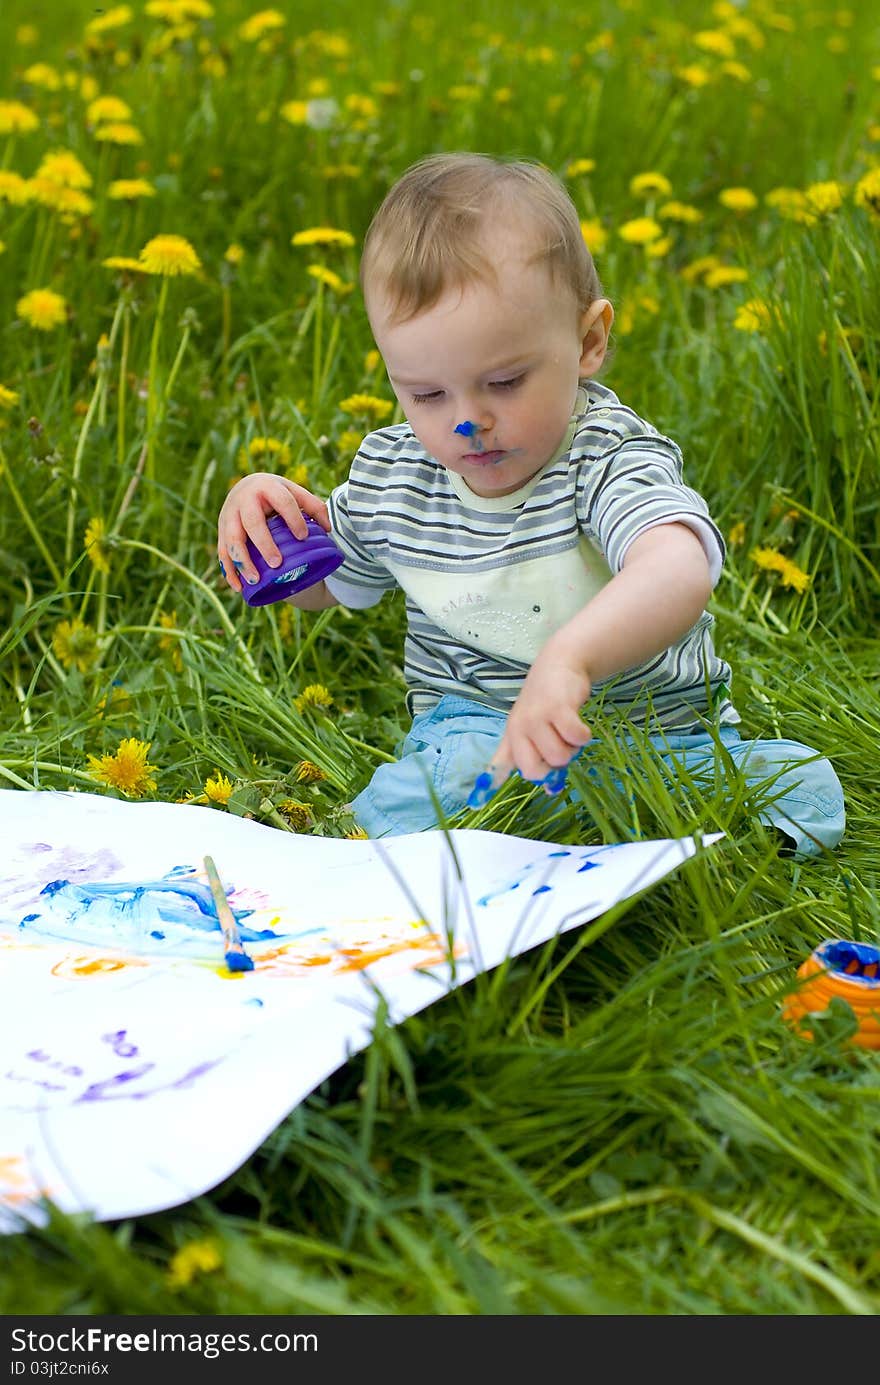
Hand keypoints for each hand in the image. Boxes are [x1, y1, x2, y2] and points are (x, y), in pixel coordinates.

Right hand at [217, 472, 329, 593]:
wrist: (247, 488)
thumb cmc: (276, 495)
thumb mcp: (295, 493)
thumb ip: (314, 507)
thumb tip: (328, 529)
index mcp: (266, 486)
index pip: (282, 501)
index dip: (293, 518)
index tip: (303, 537)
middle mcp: (244, 499)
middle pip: (252, 522)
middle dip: (263, 543)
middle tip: (277, 563)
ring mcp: (229, 515)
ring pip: (232, 540)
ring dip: (242, 561)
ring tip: (255, 580)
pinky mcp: (221, 531)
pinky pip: (222, 552)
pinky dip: (229, 571)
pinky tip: (238, 587)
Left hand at [489, 649, 591, 790]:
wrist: (559, 664)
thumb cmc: (545, 701)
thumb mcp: (531, 727)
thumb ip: (536, 757)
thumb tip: (550, 791)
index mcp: (512, 737)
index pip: (501, 765)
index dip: (493, 782)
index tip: (476, 801)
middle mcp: (519, 729)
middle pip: (536, 771)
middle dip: (554, 764)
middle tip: (560, 745)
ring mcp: (537, 718)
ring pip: (559, 756)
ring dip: (572, 748)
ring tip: (569, 730)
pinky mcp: (558, 708)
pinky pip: (576, 737)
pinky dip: (583, 735)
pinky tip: (579, 724)